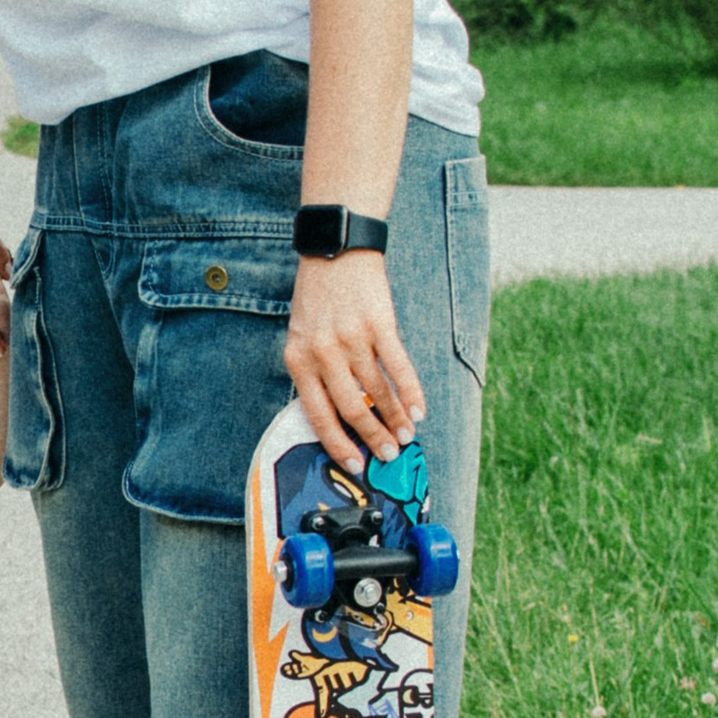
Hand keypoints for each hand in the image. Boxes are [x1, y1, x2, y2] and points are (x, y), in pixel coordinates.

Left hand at [284, 252, 424, 469]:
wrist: (335, 253)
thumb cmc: (317, 300)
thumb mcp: (301, 338)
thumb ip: (315, 374)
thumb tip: (340, 418)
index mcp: (299, 361)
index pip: (319, 415)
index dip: (339, 444)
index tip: (354, 464)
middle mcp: (323, 353)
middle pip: (352, 410)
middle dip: (373, 438)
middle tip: (389, 455)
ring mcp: (352, 339)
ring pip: (378, 393)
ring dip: (395, 420)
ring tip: (407, 436)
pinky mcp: (379, 325)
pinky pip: (399, 368)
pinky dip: (411, 393)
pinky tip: (418, 410)